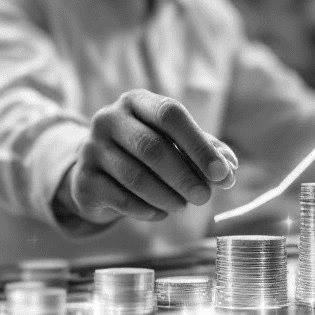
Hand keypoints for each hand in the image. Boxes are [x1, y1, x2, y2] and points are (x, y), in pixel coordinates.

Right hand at [58, 90, 238, 224]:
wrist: (98, 171)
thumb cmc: (147, 152)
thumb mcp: (176, 143)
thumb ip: (206, 151)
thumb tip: (229, 170)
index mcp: (136, 101)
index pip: (170, 114)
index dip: (199, 145)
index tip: (222, 173)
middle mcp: (109, 119)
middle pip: (152, 147)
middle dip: (184, 176)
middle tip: (204, 197)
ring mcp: (91, 149)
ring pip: (136, 177)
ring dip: (167, 196)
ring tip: (182, 206)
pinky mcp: (84, 181)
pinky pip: (121, 199)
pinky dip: (147, 210)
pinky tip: (160, 213)